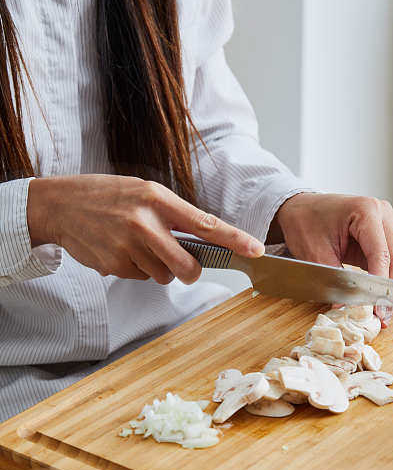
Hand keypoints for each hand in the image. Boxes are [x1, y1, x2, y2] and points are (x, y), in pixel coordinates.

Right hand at [27, 175, 263, 284]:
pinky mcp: (114, 265)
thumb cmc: (106, 196)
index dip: (234, 240)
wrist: (59, 205)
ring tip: (136, 244)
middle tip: (184, 265)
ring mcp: (128, 247)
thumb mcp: (143, 191)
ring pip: (164, 275)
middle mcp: (144, 223)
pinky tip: (119, 250)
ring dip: (158, 267)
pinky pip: (141, 277)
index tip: (256, 251)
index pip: (205, 224)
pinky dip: (136, 269)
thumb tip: (205, 241)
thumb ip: (174, 214)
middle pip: (187, 266)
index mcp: (157, 199)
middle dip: (190, 271)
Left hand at [272, 193, 392, 325]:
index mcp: (366, 211)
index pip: (381, 254)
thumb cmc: (305, 224)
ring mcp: (385, 224)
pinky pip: (391, 260)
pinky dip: (387, 280)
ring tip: (381, 312)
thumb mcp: (315, 253)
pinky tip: (378, 299)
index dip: (380, 284)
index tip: (377, 307)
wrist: (300, 209)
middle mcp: (382, 213)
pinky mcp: (382, 235)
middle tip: (382, 316)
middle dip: (388, 290)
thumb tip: (345, 309)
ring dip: (390, 288)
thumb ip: (334, 279)